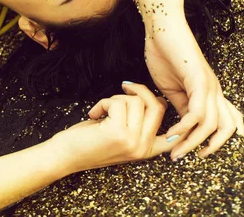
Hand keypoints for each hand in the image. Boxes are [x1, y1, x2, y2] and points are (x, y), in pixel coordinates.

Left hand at [49, 83, 175, 173]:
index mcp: (147, 150)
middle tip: (124, 87)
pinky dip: (103, 103)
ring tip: (101, 111)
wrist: (65, 156)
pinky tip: (94, 114)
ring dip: (115, 99)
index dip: (179, 116)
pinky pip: (118, 103)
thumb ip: (138, 124)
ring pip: (136, 102)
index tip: (170, 102)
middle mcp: (143, 148)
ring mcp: (132, 141)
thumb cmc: (89, 142)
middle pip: (157, 106)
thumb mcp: (120, 135)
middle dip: (139, 90)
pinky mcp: (118, 133)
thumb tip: (154, 98)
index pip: (176, 134)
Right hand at [144, 20, 243, 160]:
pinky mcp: (199, 81)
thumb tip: (186, 127)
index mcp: (210, 91)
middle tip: (190, 158)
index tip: (202, 155)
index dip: (222, 140)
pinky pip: (197, 112)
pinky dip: (184, 127)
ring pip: (211, 124)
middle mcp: (215, 90)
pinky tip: (171, 133)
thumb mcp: (172, 88)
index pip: (229, 120)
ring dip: (192, 142)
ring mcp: (209, 85)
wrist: (161, 28)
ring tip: (175, 151)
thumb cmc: (165, 53)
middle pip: (227, 127)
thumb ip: (181, 106)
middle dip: (212, 147)